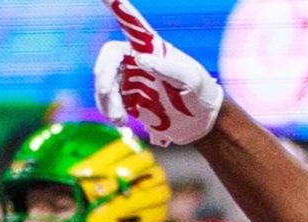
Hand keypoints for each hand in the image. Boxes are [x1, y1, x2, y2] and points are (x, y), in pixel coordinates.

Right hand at [95, 0, 223, 147]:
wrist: (202, 123)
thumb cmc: (201, 94)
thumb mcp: (192, 80)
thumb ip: (169, 68)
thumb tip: (140, 59)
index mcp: (150, 47)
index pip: (129, 22)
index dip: (115, 5)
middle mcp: (136, 58)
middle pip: (108, 59)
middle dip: (105, 79)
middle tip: (111, 101)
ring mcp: (130, 79)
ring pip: (105, 83)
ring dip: (106, 101)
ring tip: (120, 121)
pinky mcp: (128, 98)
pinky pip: (108, 101)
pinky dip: (110, 111)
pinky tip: (121, 123)